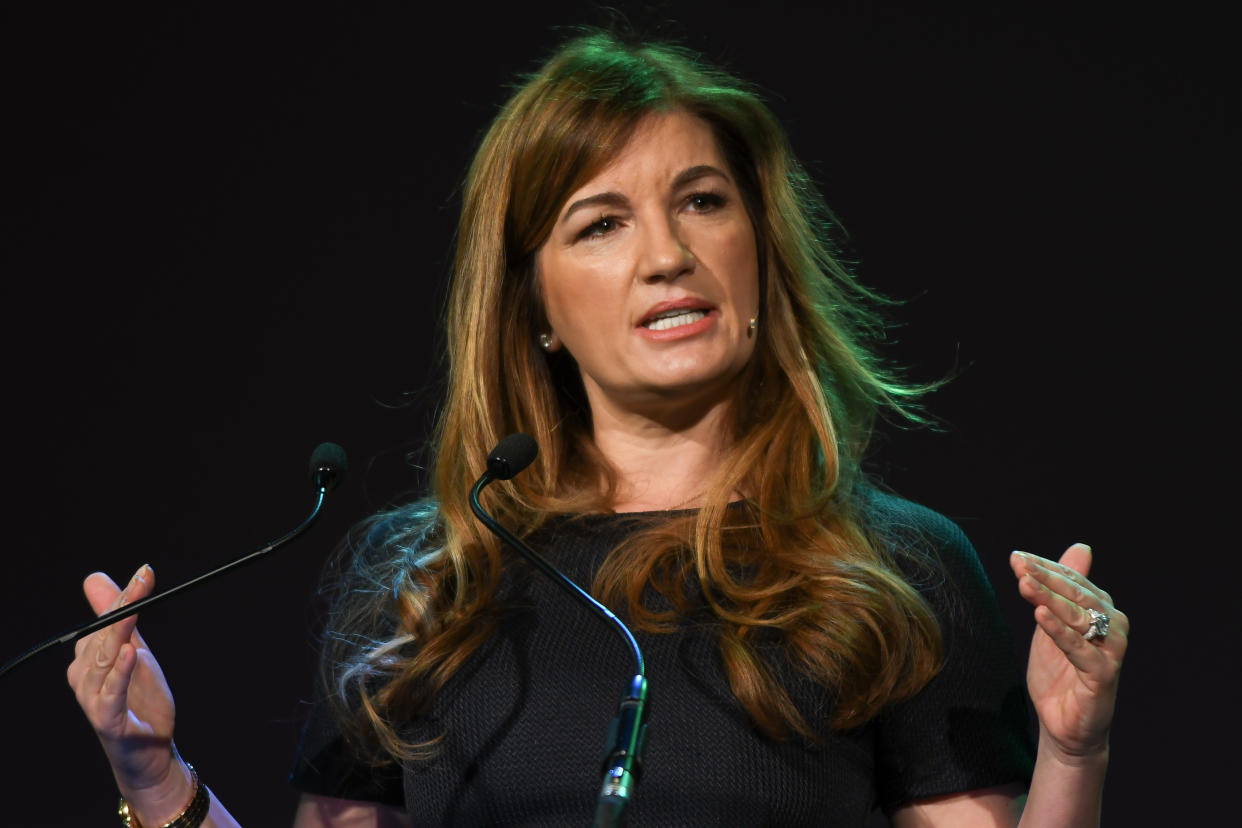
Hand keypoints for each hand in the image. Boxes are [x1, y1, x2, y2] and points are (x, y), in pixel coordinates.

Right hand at [66, 566, 179, 794]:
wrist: (151, 751)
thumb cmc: (141, 700)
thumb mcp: (136, 650)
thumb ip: (120, 618)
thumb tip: (93, 578)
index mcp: (88, 658)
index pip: (105, 620)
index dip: (124, 595)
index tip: (145, 572)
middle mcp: (83, 676)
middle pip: (104, 635)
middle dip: (124, 606)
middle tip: (143, 581)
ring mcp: (92, 699)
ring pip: (104, 659)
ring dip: (119, 633)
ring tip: (134, 611)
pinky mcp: (106, 720)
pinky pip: (110, 693)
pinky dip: (119, 672)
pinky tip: (130, 653)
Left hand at [1010, 544, 1128, 762]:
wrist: (1063, 726)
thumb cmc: (1059, 674)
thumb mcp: (1052, 624)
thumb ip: (1059, 590)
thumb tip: (1081, 547)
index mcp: (1102, 611)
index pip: (1074, 580)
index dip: (1046, 567)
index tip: (1016, 556)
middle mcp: (1114, 627)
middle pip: (1077, 595)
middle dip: (1045, 577)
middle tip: (1018, 564)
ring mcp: (1111, 651)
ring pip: (1079, 617)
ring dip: (1049, 597)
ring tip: (1024, 583)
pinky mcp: (1103, 675)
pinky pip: (1080, 649)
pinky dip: (1059, 630)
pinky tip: (1039, 614)